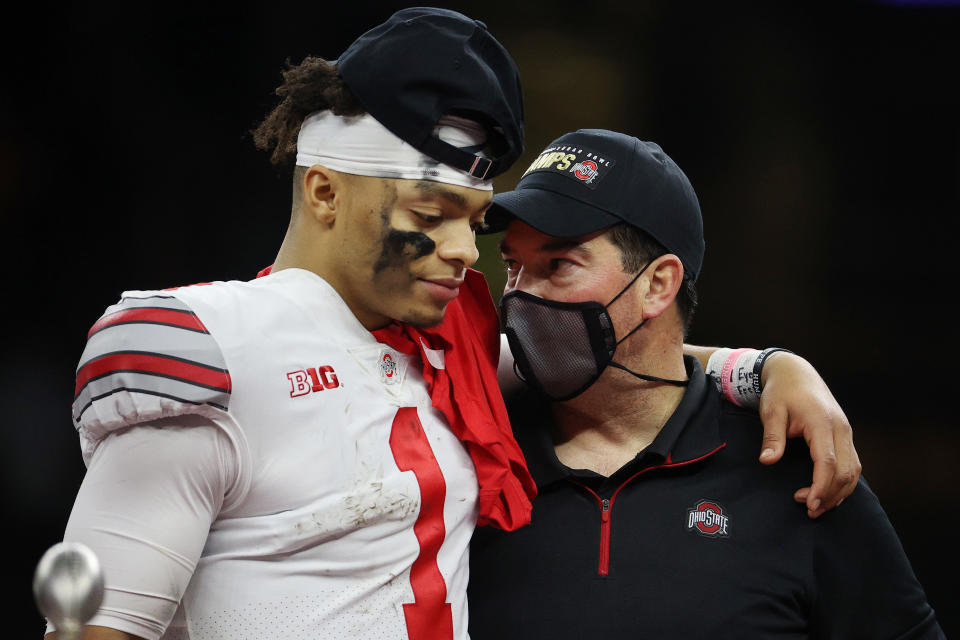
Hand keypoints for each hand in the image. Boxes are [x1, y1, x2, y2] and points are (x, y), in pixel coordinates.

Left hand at [757, 352, 860, 517]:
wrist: (796, 372)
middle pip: (845, 471)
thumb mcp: (771, 410)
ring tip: (817, 507)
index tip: (809, 504)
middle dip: (830, 495)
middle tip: (809, 511)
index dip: (820, 486)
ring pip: (853, 470)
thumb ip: (772, 436)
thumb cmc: (782, 391)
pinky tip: (828, 493)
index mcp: (822, 422)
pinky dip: (843, 482)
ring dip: (839, 492)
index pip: (827, 462)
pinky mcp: (845, 436)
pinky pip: (852, 464)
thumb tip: (767, 460)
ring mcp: (846, 432)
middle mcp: (841, 429)